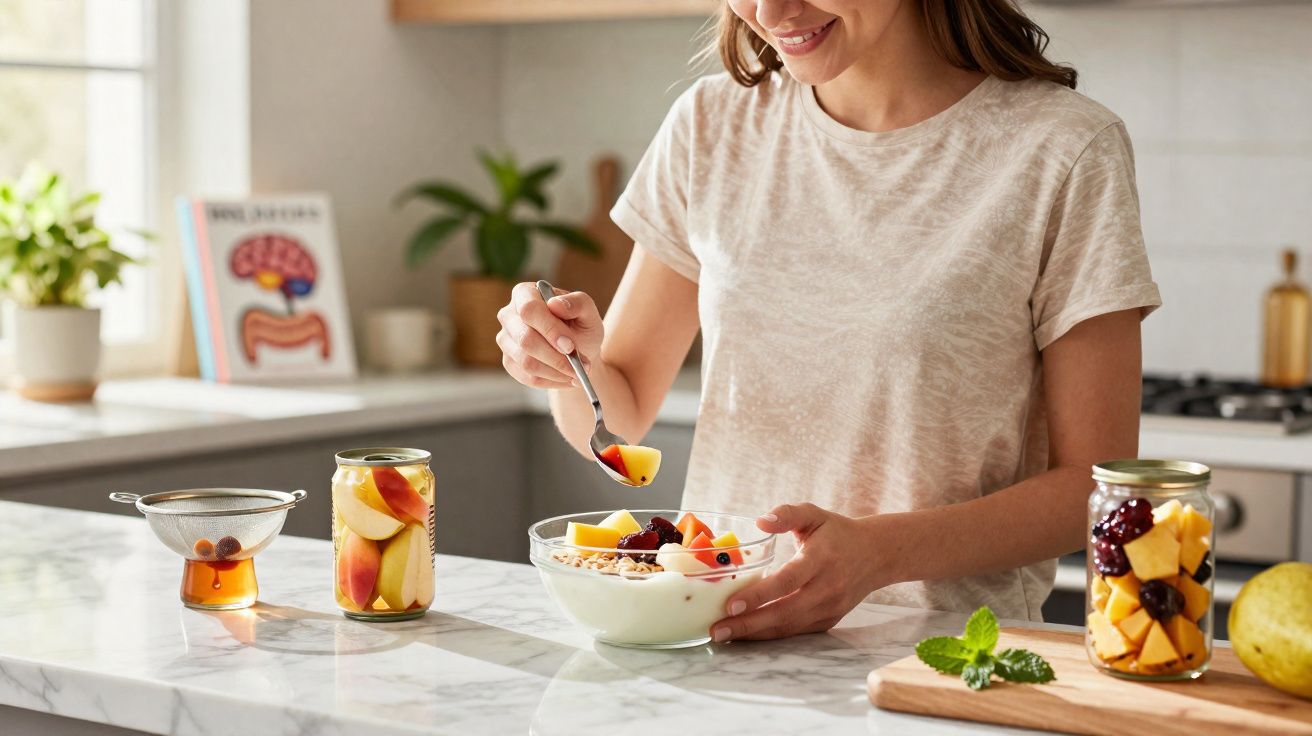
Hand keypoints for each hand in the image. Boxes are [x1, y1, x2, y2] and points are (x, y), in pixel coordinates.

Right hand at [496, 282, 603, 389]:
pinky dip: (552, 381)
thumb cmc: (581, 325)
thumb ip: (578, 303)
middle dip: (556, 357)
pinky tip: (567, 377)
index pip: (529, 310)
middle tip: (581, 365)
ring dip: (557, 372)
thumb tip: (555, 304)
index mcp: (525, 293)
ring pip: (527, 362)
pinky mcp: (509, 362)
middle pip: (525, 339)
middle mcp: (509, 315)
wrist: (578, 349)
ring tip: (578, 373)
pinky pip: (527, 377)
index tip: (570, 346)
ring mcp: (506, 340)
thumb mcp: (588, 311)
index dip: (549, 329)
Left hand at [710, 503, 887, 641]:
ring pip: (789, 626)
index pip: (788, 580)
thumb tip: (760, 521)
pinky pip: (797, 631)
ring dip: (755, 634)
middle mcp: (828, 587)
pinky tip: (747, 634)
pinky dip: (771, 635)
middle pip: (785, 611)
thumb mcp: (814, 514)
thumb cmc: (837, 532)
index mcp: (821, 558)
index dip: (760, 595)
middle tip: (717, 629)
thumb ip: (787, 514)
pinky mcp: (829, 620)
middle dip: (749, 624)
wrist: (876, 555)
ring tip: (724, 634)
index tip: (731, 605)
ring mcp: (830, 607)